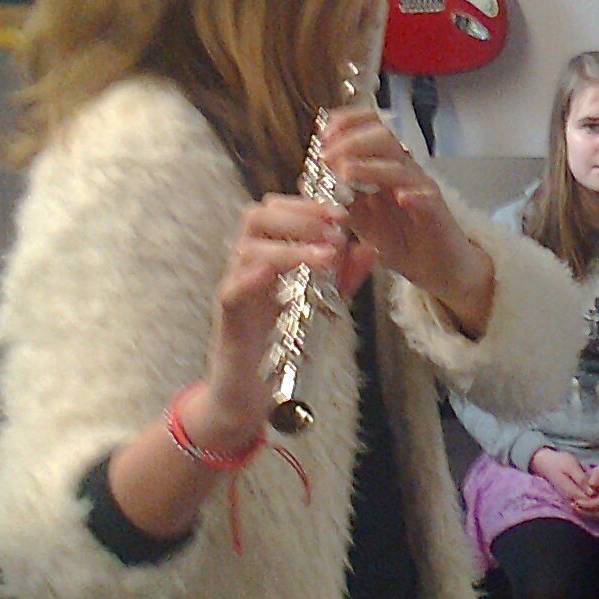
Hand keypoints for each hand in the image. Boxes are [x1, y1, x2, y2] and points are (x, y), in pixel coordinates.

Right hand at [103, 192, 347, 536]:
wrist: (247, 394)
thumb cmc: (279, 346)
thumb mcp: (319, 305)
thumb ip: (343, 277)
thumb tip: (370, 246)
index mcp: (266, 257)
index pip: (276, 211)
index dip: (307, 204)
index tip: (341, 212)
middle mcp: (245, 267)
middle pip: (256, 217)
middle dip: (299, 215)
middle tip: (336, 226)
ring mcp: (234, 290)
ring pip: (247, 249)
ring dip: (289, 246)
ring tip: (326, 254)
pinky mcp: (227, 319)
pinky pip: (232, 290)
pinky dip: (252, 278)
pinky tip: (275, 273)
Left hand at [320, 108, 493, 332]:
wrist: (435, 267)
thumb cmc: (401, 240)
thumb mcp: (361, 218)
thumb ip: (339, 198)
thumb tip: (307, 181)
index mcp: (384, 165)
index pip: (370, 127)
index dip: (347, 123)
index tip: (323, 134)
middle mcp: (403, 170)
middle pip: (383, 138)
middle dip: (351, 142)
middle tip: (327, 156)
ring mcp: (420, 188)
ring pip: (399, 166)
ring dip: (371, 166)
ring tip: (347, 172)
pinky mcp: (436, 211)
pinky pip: (426, 197)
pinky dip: (414, 194)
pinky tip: (400, 197)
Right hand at [530, 446, 591, 505]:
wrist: (545, 463)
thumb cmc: (559, 462)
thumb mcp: (571, 466)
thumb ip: (581, 479)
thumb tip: (592, 492)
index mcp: (571, 492)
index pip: (590, 502)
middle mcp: (571, 499)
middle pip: (590, 505)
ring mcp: (570, 499)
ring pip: (587, 503)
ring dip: (596, 496)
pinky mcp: (571, 496)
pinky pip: (584, 500)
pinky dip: (591, 495)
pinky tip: (596, 486)